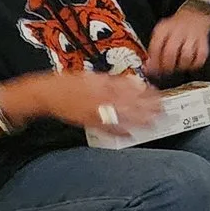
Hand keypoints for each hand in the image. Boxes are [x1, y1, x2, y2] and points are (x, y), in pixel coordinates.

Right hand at [25, 70, 164, 134]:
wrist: (45, 94)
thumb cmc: (68, 83)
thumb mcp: (92, 76)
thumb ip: (114, 80)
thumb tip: (134, 82)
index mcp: (103, 85)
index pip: (131, 89)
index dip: (147, 93)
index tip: (159, 94)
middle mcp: (101, 99)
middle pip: (131, 105)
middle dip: (149, 108)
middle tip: (164, 110)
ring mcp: (96, 113)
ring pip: (123, 118)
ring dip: (141, 121)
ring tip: (155, 123)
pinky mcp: (89, 123)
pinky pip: (108, 130)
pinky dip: (121, 133)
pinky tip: (132, 134)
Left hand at [144, 6, 209, 78]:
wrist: (195, 15)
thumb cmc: (175, 28)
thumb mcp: (161, 33)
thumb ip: (154, 50)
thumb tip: (149, 68)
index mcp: (164, 28)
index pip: (156, 46)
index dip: (154, 61)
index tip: (152, 70)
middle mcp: (178, 30)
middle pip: (170, 51)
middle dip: (167, 65)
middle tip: (165, 71)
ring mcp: (192, 35)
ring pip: (186, 55)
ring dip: (181, 66)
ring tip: (178, 68)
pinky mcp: (204, 41)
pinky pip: (200, 56)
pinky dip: (195, 64)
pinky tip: (189, 65)